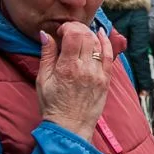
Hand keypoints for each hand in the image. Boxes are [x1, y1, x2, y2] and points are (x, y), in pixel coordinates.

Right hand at [37, 22, 113, 141]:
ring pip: (99, 44)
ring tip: (82, 34)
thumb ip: (46, 55)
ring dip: (90, 34)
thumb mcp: (43, 79)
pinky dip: (106, 42)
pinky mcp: (106, 80)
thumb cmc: (53, 105)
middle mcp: (85, 69)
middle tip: (70, 32)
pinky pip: (110, 56)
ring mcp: (98, 74)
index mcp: (67, 67)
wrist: (70, 126)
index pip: (74, 35)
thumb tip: (46, 34)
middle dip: (78, 28)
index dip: (68, 27)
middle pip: (87, 36)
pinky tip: (101, 34)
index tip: (61, 31)